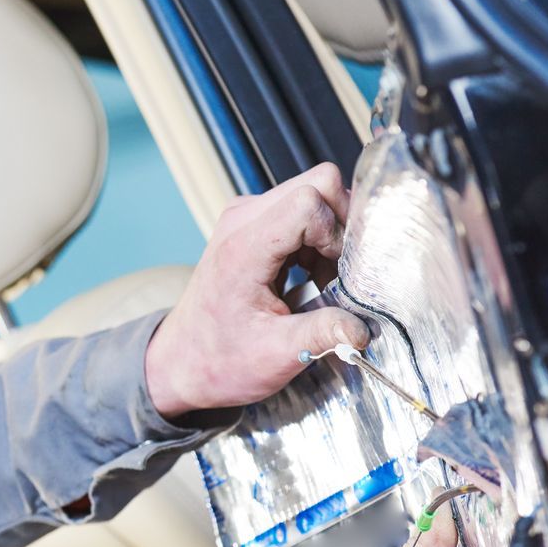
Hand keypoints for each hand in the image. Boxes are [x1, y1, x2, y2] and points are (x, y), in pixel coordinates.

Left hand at [145, 163, 372, 418]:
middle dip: (342, 226)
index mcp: (244, 247)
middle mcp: (242, 220)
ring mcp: (245, 217)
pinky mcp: (253, 224)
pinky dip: (317, 238)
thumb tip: (364, 328)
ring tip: (322, 279)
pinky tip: (310, 275)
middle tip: (340, 272)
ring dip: (331, 234)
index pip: (310, 201)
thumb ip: (322, 334)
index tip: (336, 273)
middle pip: (319, 184)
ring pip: (314, 193)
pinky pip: (301, 208)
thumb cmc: (221, 360)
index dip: (336, 233)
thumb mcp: (277, 355)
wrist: (183, 362)